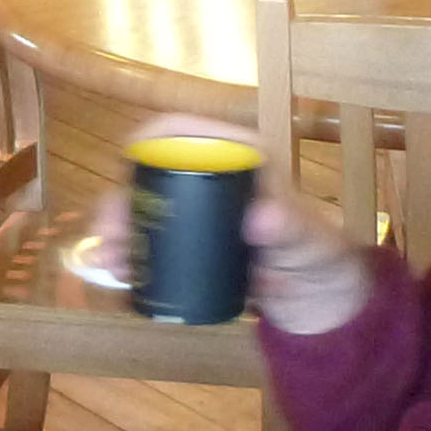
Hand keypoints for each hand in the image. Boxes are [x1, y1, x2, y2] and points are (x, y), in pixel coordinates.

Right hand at [82, 112, 368, 336]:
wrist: (319, 300)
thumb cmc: (321, 256)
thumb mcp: (309, 241)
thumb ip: (290, 228)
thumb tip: (255, 218)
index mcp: (237, 158)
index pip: (183, 130)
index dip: (147, 140)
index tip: (125, 167)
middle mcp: (208, 178)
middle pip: (150, 174)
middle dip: (122, 200)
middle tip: (112, 232)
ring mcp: (195, 214)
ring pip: (142, 211)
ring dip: (118, 232)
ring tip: (109, 260)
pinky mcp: (188, 247)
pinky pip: (150, 245)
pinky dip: (129, 256)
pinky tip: (117, 273)